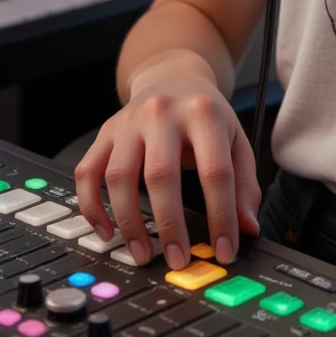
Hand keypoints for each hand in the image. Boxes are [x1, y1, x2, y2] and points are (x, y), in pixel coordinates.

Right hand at [74, 56, 261, 269]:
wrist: (173, 77)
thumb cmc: (206, 116)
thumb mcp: (236, 141)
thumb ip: (244, 185)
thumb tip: (248, 228)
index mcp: (203, 113)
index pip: (215, 172)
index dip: (221, 216)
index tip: (223, 250)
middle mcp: (162, 113)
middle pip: (161, 174)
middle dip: (169, 225)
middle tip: (178, 259)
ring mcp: (129, 122)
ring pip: (119, 176)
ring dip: (129, 222)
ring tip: (143, 253)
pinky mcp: (105, 133)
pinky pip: (88, 173)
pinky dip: (92, 207)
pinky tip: (108, 231)